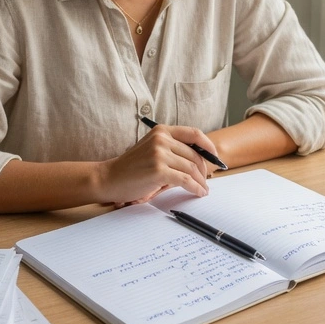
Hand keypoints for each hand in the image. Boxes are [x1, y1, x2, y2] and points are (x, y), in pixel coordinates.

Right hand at [96, 125, 216, 205]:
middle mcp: (162, 139)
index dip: (208, 146)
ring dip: (200, 181)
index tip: (215, 157)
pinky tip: (198, 192)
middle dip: (203, 169)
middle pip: (194, 154)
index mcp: (161, 131)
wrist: (109, 178)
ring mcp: (160, 154)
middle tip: (206, 180)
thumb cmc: (130, 168)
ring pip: (191, 168)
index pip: (193, 133)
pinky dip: (195, 187)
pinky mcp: (159, 170)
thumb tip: (200, 162)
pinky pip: (185, 180)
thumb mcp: (152, 150)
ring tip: (203, 189)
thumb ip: (172, 150)